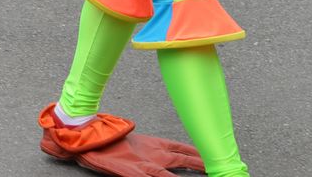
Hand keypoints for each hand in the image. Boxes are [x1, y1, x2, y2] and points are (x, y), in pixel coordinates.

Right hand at [76, 132, 205, 175]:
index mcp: (155, 144)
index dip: (198, 153)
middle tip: (221, 167)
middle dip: (203, 164)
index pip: (183, 148)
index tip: (214, 155)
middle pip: (185, 158)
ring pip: (175, 174)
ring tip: (208, 175)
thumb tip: (166, 153)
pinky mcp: (136, 174)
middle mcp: (155, 154)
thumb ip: (152, 148)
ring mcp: (147, 165)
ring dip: (190, 174)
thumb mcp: (137, 143)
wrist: (90, 138)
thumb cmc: (111, 140)